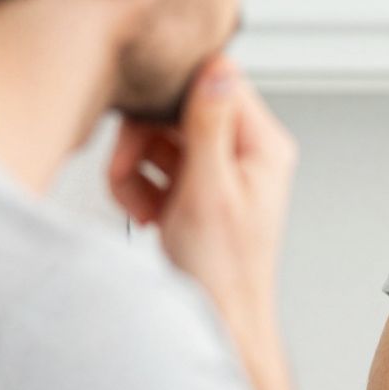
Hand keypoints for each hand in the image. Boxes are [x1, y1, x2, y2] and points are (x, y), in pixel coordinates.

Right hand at [107, 58, 296, 359]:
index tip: (142, 115)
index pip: (219, 80)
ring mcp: (218, 171)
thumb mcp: (210, 191)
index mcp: (262, 146)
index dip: (173, 92)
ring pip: (159, 139)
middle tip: (126, 169)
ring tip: (138, 205)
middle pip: (179, 108)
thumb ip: (209, 126)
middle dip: (143, 140)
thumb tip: (216, 68)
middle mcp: (244, 152)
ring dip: (135, 169)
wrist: (219, 321)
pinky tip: (145, 214)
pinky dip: (139, 188)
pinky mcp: (193, 190)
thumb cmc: (224, 272)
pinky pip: (154, 168)